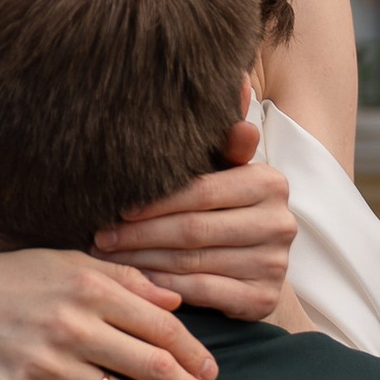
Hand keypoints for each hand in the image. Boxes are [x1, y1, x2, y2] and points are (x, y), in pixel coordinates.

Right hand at [0, 251, 221, 379]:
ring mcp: (46, 366)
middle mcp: (70, 325)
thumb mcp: (63, 263)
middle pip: (152, 367)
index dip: (193, 353)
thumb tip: (175, 298)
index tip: (212, 372)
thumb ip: (122, 279)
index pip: (160, 324)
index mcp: (86, 286)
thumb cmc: (5, 282)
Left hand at [95, 118, 297, 321]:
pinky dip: (163, 287)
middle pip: (192, 229)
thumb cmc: (223, 212)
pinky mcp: (264, 299)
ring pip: (192, 262)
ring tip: (106, 258)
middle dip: (139, 234)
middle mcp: (280, 222)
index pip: (201, 190)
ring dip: (142, 261)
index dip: (154, 201)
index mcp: (270, 182)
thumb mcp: (220, 174)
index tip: (114, 207)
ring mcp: (275, 264)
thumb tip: (237, 79)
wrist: (253, 272)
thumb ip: (222, 140)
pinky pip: (202, 291)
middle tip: (98, 236)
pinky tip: (135, 282)